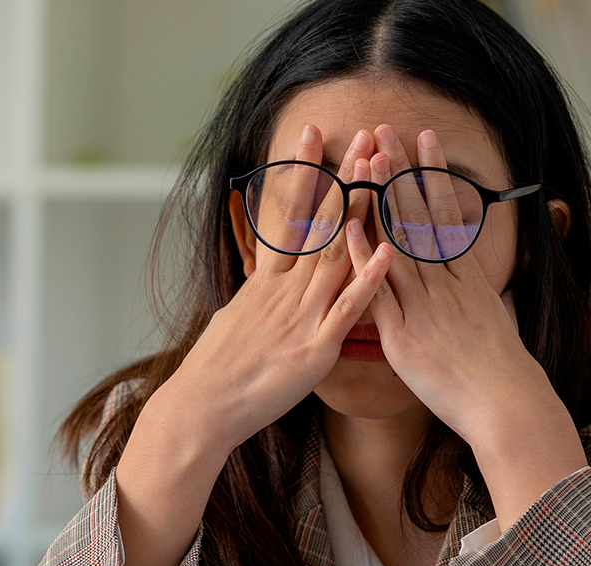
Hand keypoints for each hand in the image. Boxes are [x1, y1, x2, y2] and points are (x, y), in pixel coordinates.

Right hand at [149, 124, 393, 448]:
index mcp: (267, 280)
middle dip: (344, 177)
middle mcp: (285, 289)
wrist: (203, 407)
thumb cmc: (219, 368)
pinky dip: (368, 279)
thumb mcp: (237, 316)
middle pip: (320, 222)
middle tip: (363, 135)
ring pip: (337, 253)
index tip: (312, 133)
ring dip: (362, 211)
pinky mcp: (315, 348)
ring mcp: (301, 315)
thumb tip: (265, 277)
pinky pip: (347, 309)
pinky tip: (388, 250)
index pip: (287, 212)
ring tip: (381, 172)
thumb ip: (260, 293)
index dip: (301, 170)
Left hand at [343, 125, 585, 534]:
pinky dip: (363, 258)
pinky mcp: (403, 335)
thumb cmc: (504, 371)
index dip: (433, 174)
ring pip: (397, 243)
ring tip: (367, 160)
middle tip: (386, 131)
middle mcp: (445, 284)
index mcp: (468, 278)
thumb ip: (486, 295)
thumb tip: (490, 283)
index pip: (447, 214)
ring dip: (381, 199)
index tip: (424, 139)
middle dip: (401, 172)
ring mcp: (422, 307)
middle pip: (419, 217)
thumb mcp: (500, 319)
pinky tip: (348, 227)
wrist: (505, 405)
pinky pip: (378, 290)